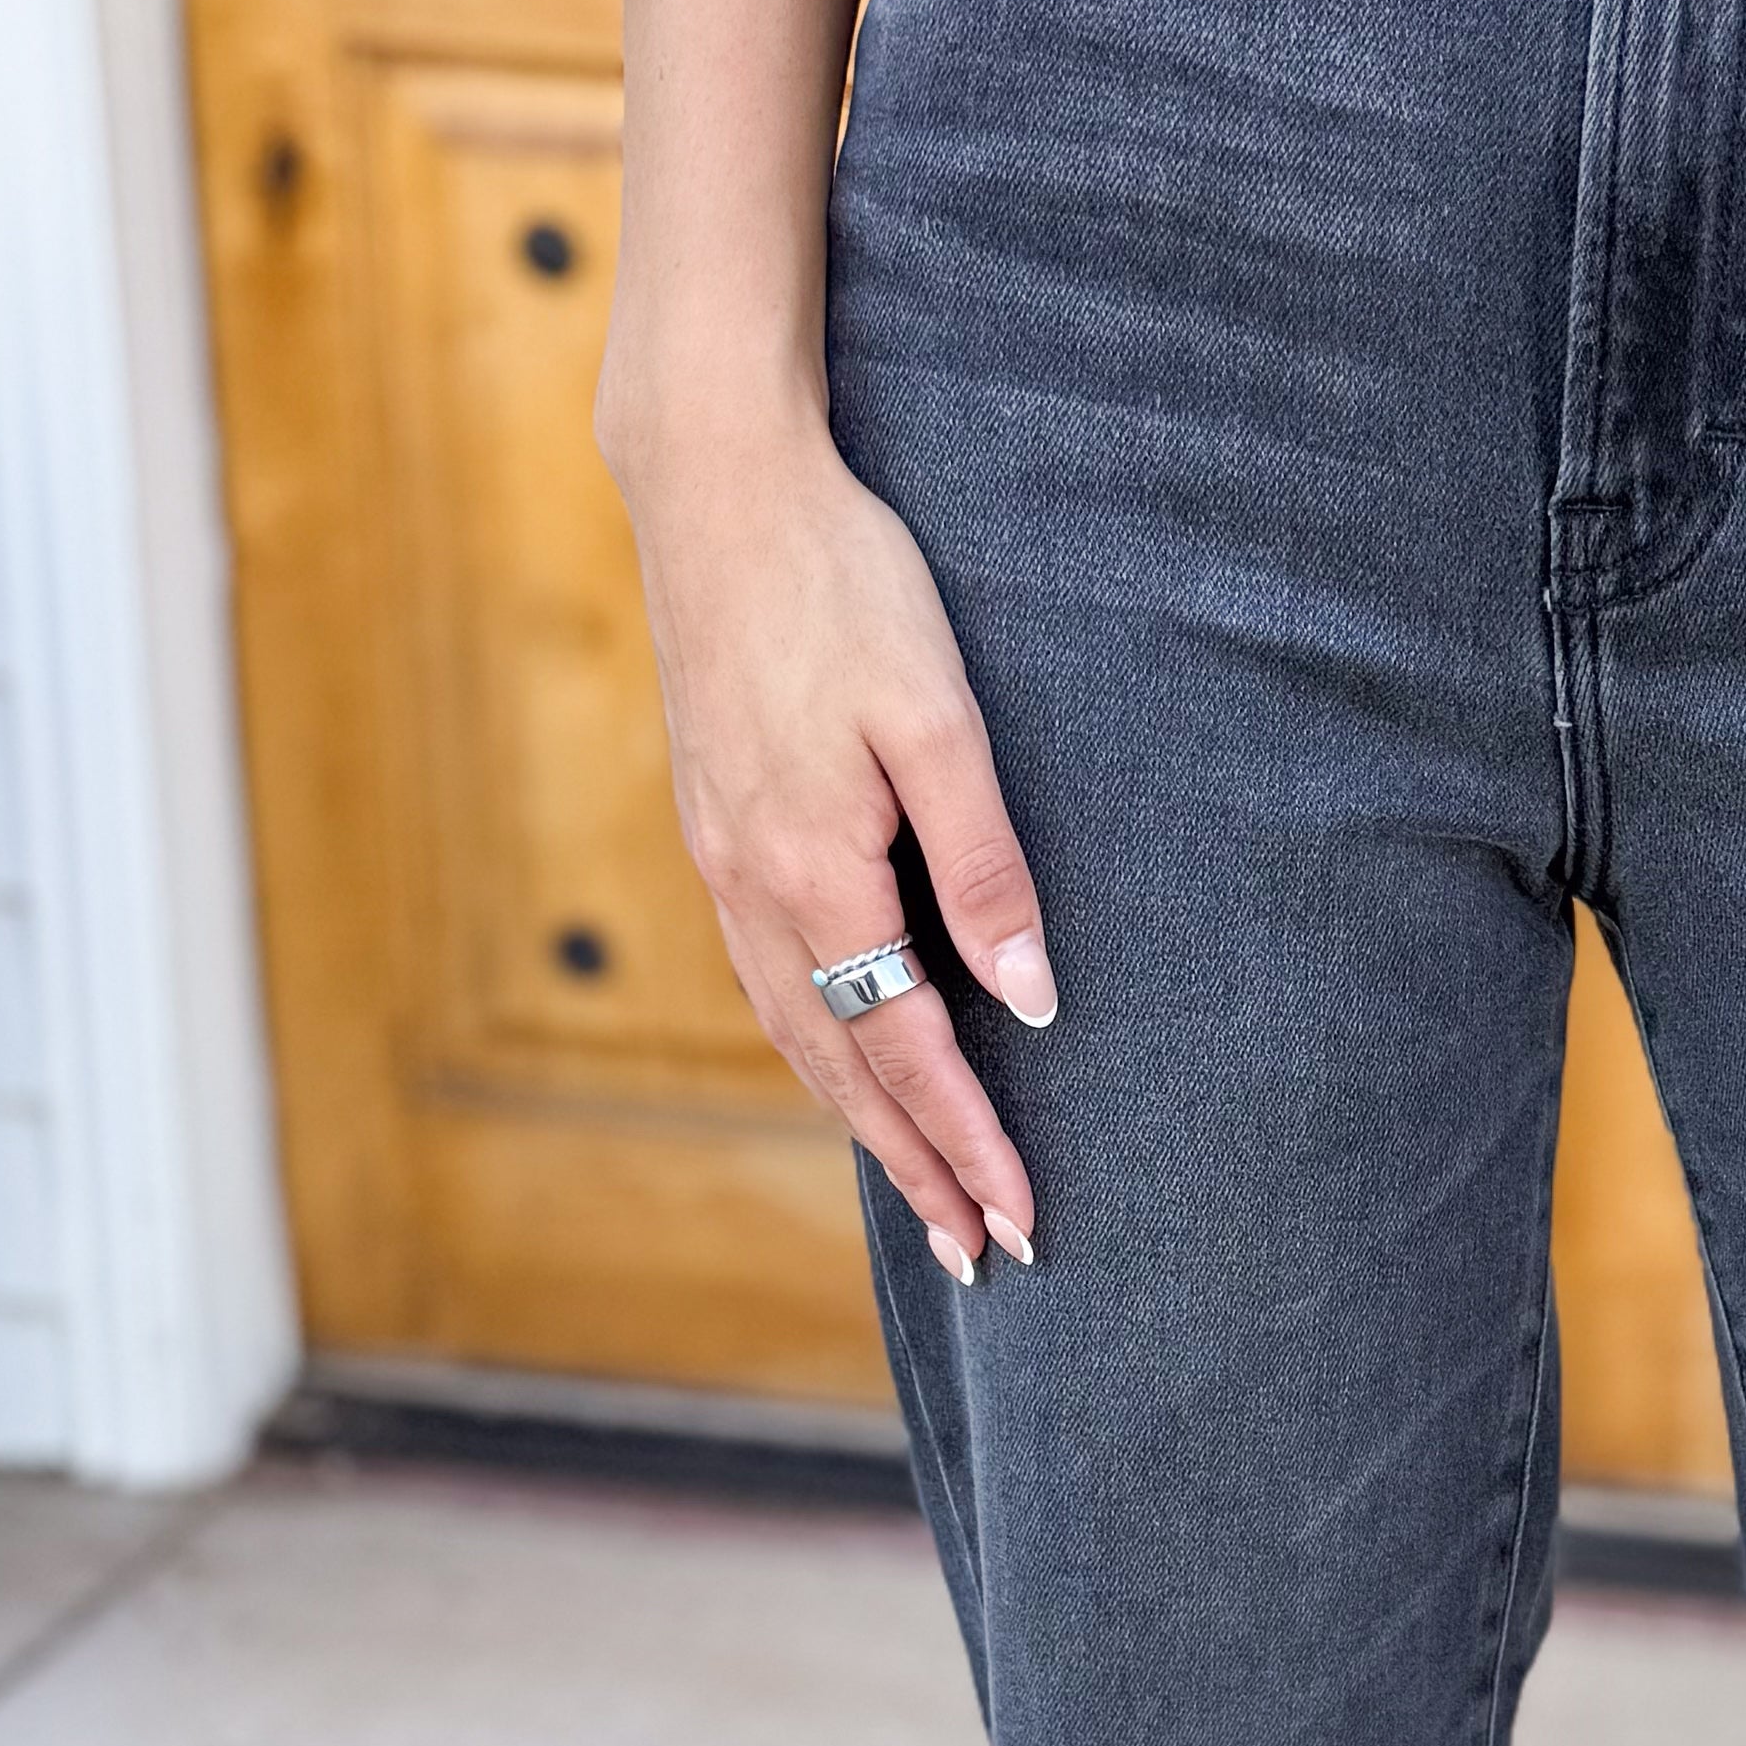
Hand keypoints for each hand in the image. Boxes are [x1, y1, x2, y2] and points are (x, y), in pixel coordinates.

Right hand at [607, 412, 1050, 1284]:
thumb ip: (983, 866)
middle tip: (981, 1259)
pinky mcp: (716, 830)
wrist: (716, 487)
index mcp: (813, 873)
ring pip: (798, 1034)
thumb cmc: (843, 583)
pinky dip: (818, 1050)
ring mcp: (722, 863)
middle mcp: (752, 889)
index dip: (970, 1145)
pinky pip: (771, 981)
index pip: (908, 1051)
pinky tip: (849, 1064)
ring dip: (863, 1124)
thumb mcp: (937, 720)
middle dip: (916, 1171)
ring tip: (923, 1193)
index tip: (1023, 1222)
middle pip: (843, 1071)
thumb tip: (1028, 1001)